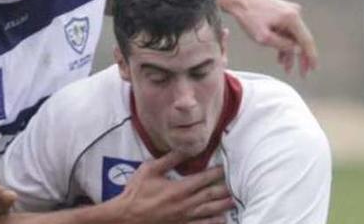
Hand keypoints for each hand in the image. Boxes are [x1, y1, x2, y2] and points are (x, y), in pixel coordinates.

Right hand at [114, 151, 233, 223]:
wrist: (127, 216)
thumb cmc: (136, 191)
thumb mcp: (150, 169)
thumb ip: (169, 159)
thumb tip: (184, 147)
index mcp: (179, 189)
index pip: (204, 179)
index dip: (217, 173)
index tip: (226, 167)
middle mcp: (186, 204)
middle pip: (211, 195)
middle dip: (225, 188)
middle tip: (237, 183)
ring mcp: (184, 217)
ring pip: (209, 211)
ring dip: (223, 205)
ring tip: (234, 200)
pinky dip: (212, 223)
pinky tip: (221, 220)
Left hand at [217, 0, 317, 76]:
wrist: (238, 0)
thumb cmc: (248, 17)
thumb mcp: (263, 37)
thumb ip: (282, 45)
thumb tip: (298, 50)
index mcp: (292, 17)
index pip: (306, 40)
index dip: (311, 57)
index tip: (313, 69)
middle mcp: (294, 12)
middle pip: (301, 39)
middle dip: (301, 58)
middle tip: (302, 73)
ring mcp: (288, 10)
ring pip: (293, 36)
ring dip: (290, 52)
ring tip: (286, 68)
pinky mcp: (282, 10)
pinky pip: (286, 30)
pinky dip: (284, 42)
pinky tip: (280, 57)